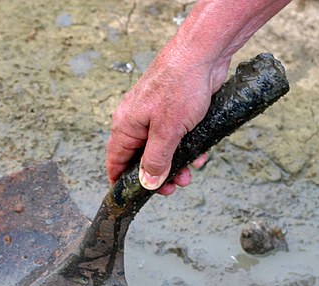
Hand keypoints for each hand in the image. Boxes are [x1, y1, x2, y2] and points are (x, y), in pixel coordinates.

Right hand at [106, 43, 228, 194]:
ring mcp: (156, 115)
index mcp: (126, 125)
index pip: (115, 160)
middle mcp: (137, 121)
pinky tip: (200, 155)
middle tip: (173, 189)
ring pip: (161, 149)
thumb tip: (147, 183)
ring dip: (175, 165)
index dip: (121, 181)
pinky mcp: (175, 111)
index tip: (131, 198)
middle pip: (140, 158)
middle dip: (157, 176)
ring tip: (189, 175)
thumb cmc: (180, 86)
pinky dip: (186, 149)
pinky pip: (176, 137)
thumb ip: (155, 160)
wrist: (204, 54)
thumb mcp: (167, 131)